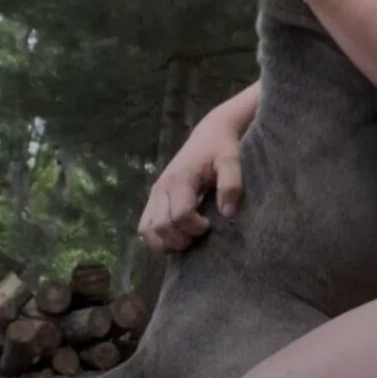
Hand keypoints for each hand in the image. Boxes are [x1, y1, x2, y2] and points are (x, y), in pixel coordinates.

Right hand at [136, 113, 243, 253]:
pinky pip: (145, 227)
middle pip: (161, 227)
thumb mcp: (231, 161)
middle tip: (201, 234)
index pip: (180, 215)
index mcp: (180, 179)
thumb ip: (231, 185)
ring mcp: (154, 194)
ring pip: (147, 231)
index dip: (196, 227)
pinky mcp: (153, 199)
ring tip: (189, 238)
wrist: (209, 135)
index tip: (211, 224)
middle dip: (182, 239)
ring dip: (167, 242)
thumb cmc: (221, 148)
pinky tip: (177, 236)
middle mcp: (161, 188)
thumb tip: (227, 214)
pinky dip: (158, 238)